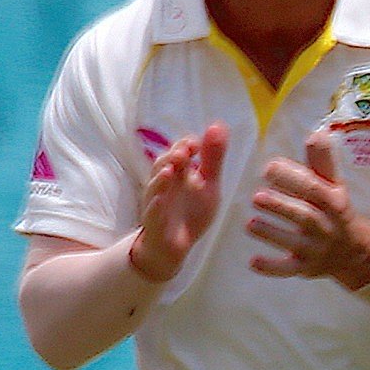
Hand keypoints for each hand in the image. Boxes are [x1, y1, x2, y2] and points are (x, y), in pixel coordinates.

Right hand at [129, 122, 225, 281]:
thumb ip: (213, 158)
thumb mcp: (208, 183)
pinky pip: (151, 213)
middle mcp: (164, 183)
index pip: (179, 151)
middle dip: (172, 157)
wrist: (175, 245)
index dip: (187, 146)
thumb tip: (217, 124)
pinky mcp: (154, 223)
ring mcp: (157, 202)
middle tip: (185, 152)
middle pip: (163, 164)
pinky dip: (155, 206)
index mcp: (179, 172)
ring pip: (154, 187)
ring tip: (169, 170)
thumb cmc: (191, 210)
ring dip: (161, 178)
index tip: (197, 143)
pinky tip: (160, 200)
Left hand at [246, 129, 369, 289]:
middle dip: (282, 207)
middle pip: (305, 217)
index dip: (292, 178)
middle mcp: (326, 226)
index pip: (314, 189)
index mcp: (332, 202)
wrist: (354, 252)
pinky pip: (288, 270)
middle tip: (257, 197)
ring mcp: (316, 249)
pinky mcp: (305, 268)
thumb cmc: (336, 211)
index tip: (269, 168)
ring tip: (251, 223)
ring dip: (272, 234)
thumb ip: (322, 161)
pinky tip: (252, 262)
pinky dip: (271, 268)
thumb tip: (317, 132)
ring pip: (294, 243)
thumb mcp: (334, 185)